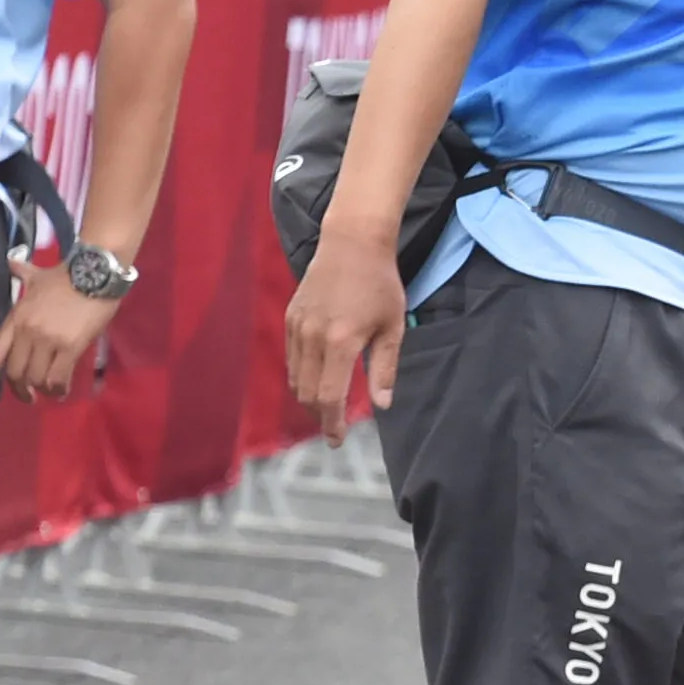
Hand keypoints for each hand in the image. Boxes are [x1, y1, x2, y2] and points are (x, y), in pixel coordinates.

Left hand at [0, 260, 120, 401]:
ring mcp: (48, 340)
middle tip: (28, 396)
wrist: (94, 274)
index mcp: (16, 318)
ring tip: (49, 392)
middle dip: (20, 389)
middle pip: (15, 371)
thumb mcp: (38, 275)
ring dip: (42, 389)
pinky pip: (59, 376)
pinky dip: (59, 388)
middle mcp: (28, 332)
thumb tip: (12, 262)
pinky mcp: (70, 347)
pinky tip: (62, 391)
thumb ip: (22, 272)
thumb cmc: (66, 276)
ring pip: (36, 377)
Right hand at [284, 240, 408, 444]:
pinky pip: (291, 359)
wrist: (352, 244)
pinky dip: (301, 377)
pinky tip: (317, 383)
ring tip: (326, 412)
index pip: (329, 396)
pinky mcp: (290, 318)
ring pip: (296, 378)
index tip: (338, 440)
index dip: (332, 423)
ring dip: (309, 399)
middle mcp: (313, 336)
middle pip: (307, 393)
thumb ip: (384, 369)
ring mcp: (297, 326)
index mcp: (341, 341)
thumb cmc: (380, 285)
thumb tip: (382, 406)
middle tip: (334, 431)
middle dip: (319, 416)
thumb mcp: (392, 328)